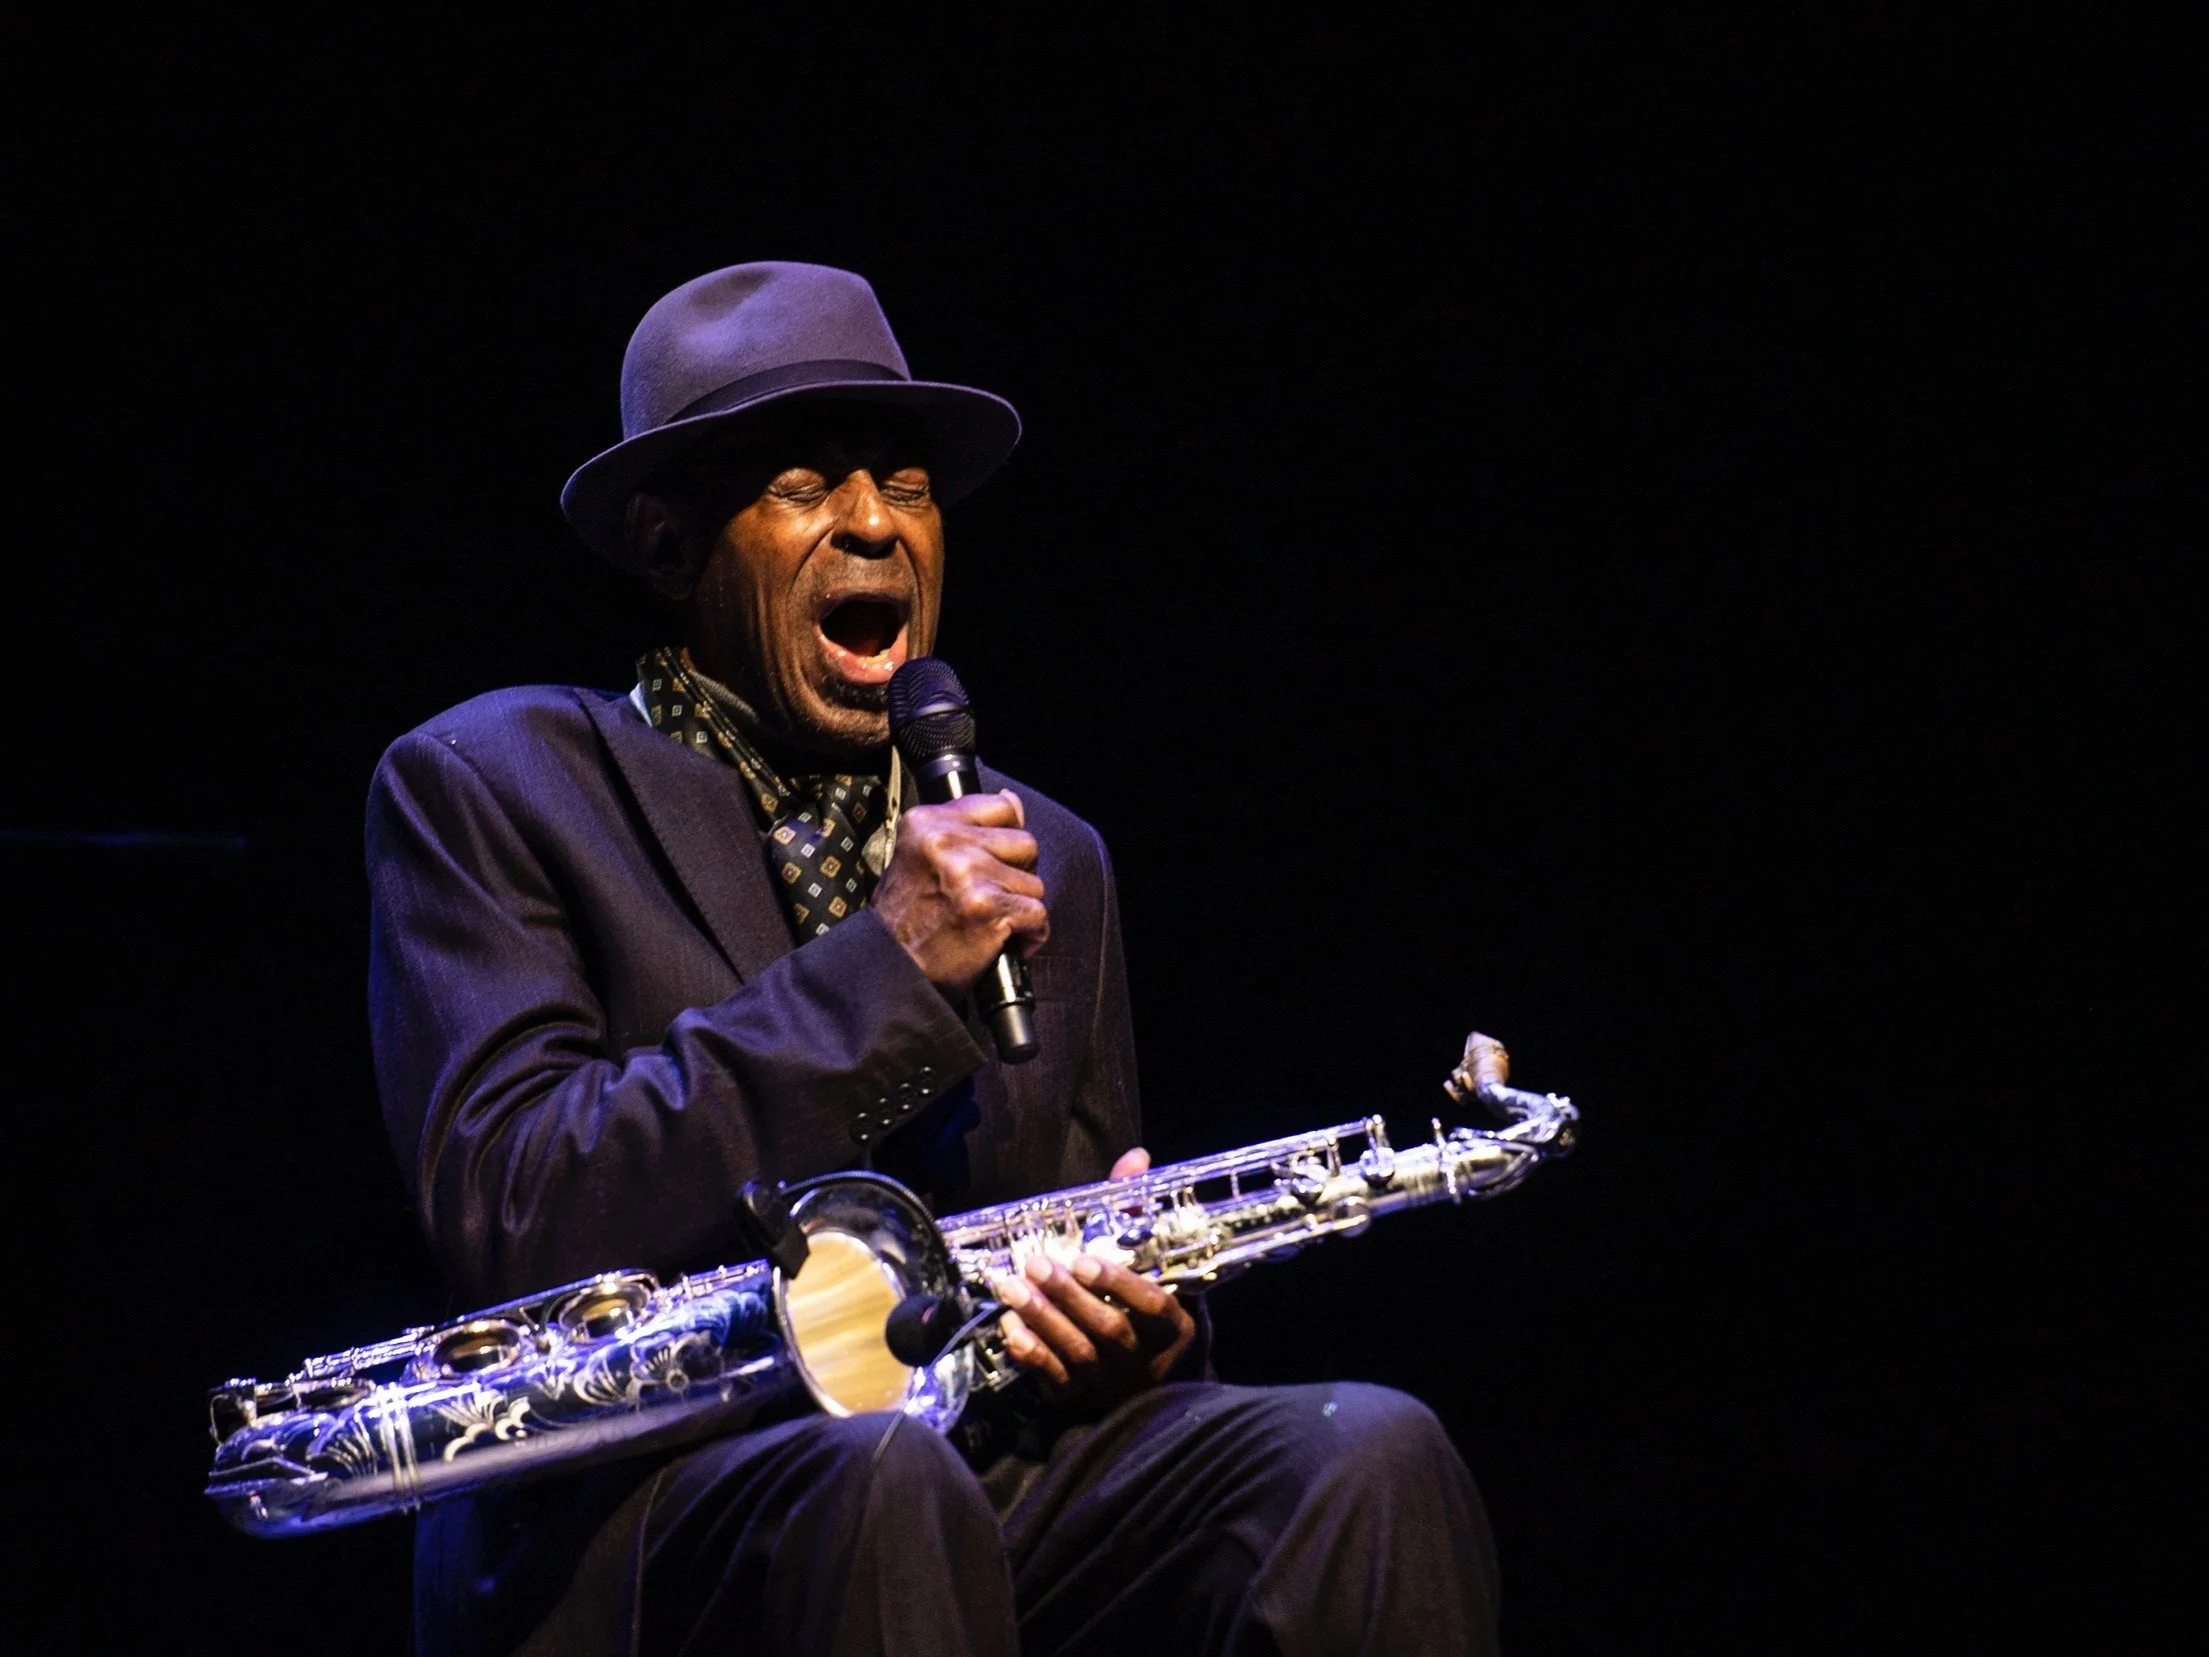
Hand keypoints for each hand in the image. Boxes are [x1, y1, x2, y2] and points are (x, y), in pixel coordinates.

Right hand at [870, 790, 1048, 995]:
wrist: (891, 971)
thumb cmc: (907, 919)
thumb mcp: (922, 858)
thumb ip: (965, 828)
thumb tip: (1012, 799)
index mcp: (927, 822)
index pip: (1001, 807)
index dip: (1006, 837)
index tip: (992, 861)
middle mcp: (946, 841)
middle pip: (1025, 843)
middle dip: (1018, 874)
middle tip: (988, 897)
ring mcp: (968, 873)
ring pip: (1034, 882)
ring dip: (1020, 908)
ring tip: (989, 922)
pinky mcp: (987, 907)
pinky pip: (1038, 914)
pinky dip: (1030, 935)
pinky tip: (1003, 943)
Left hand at [992, 1148, 1197, 1412]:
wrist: (1155, 1391)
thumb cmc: (1156, 1317)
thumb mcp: (1162, 1270)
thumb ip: (1140, 1214)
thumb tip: (1135, 1158)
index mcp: (1174, 1328)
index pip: (1153, 1308)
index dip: (1119, 1285)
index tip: (1086, 1260)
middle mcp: (1146, 1361)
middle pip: (1107, 1329)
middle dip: (1068, 1296)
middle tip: (1036, 1264)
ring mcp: (1112, 1383)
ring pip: (1075, 1353)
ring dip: (1041, 1318)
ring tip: (1012, 1285)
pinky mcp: (1081, 1400)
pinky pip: (1053, 1379)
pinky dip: (1031, 1354)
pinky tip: (1011, 1327)